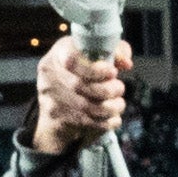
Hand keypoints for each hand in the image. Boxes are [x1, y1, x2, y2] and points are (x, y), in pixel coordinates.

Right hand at [28, 34, 132, 157]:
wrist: (56, 103)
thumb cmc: (79, 72)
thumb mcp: (90, 55)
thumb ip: (112, 52)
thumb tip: (126, 63)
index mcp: (58, 56)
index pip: (72, 60)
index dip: (95, 69)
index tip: (113, 72)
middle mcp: (50, 77)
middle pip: (79, 86)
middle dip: (107, 89)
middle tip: (119, 88)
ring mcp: (53, 101)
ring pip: (85, 107)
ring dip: (110, 107)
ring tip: (119, 104)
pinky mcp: (59, 121)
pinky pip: (87, 124)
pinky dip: (106, 122)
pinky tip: (114, 118)